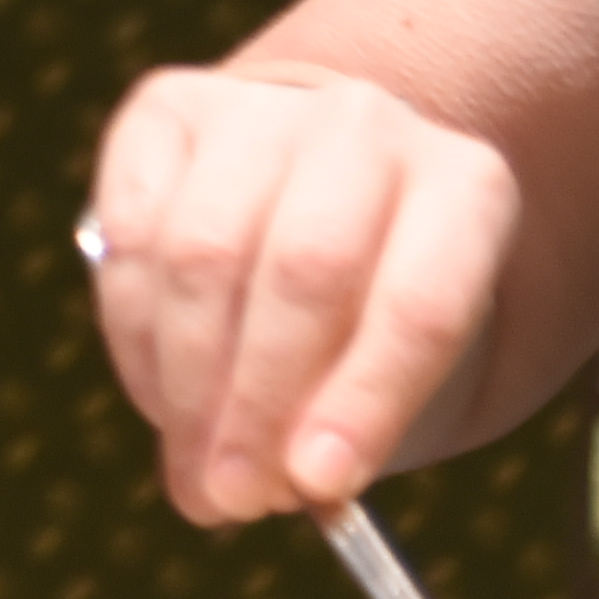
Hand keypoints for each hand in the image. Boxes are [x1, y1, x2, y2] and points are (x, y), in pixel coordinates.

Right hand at [91, 63, 516, 521]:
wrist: (323, 185)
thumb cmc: (378, 298)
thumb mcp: (408, 356)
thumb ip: (357, 414)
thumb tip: (277, 481)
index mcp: (467, 186)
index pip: (418, 305)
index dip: (365, 400)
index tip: (317, 485)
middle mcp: (367, 126)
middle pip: (303, 274)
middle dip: (257, 401)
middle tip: (233, 493)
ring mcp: (261, 106)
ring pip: (202, 253)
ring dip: (186, 380)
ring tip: (192, 465)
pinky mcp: (168, 106)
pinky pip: (131, 227)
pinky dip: (131, 330)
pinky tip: (156, 392)